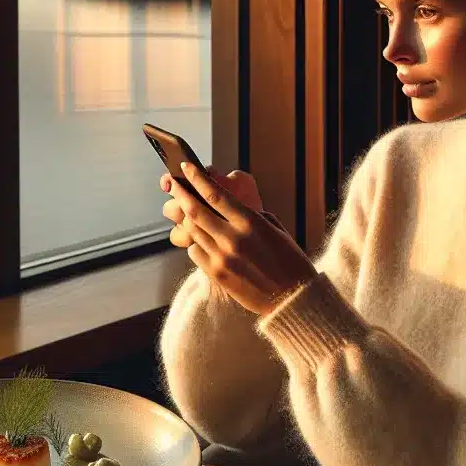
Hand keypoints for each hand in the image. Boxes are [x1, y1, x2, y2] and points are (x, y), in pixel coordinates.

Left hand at [163, 163, 317, 314]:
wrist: (292, 299)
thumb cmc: (289, 262)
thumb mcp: (276, 230)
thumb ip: (252, 215)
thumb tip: (230, 207)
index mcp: (251, 222)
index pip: (215, 194)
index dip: (196, 178)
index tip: (185, 166)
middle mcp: (233, 238)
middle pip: (195, 210)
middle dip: (181, 193)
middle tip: (173, 183)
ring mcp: (222, 258)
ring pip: (192, 230)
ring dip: (186, 217)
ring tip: (185, 209)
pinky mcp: (216, 274)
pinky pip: (194, 251)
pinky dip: (194, 241)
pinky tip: (202, 239)